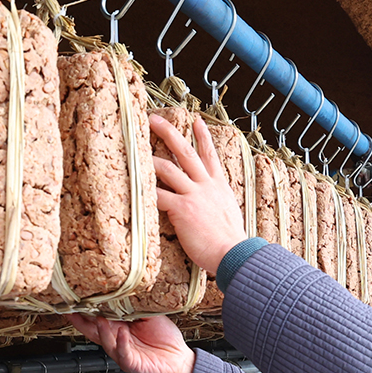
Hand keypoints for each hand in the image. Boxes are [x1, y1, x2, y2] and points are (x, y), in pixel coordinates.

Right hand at [67, 313, 195, 372]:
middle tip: (73, 311)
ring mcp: (122, 353)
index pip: (99, 319)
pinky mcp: (131, 363)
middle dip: (82, 322)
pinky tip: (122, 333)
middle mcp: (117, 340)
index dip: (87, 312)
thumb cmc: (165, 338)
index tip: (76, 302)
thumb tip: (126, 290)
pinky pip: (123, 353)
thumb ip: (136, 306)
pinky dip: (121, 343)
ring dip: (101, 331)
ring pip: (106, 342)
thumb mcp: (150, 316)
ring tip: (99, 319)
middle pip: (95, 331)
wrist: (179, 359)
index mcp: (120, 328)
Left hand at [151, 114, 248, 275]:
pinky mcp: (182, 209)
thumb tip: (209, 205)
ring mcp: (194, 195)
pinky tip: (135, 187)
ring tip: (136, 153)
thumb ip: (217, 203)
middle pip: (185, 151)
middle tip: (153, 119)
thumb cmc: (231, 242)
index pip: (210, 154)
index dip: (202, 136)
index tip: (196, 120)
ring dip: (150, 159)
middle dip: (168, 132)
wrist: (235, 253)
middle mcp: (206, 185)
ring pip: (167, 168)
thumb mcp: (229, 213)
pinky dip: (146, 191)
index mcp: (219, 186)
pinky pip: (158, 195)